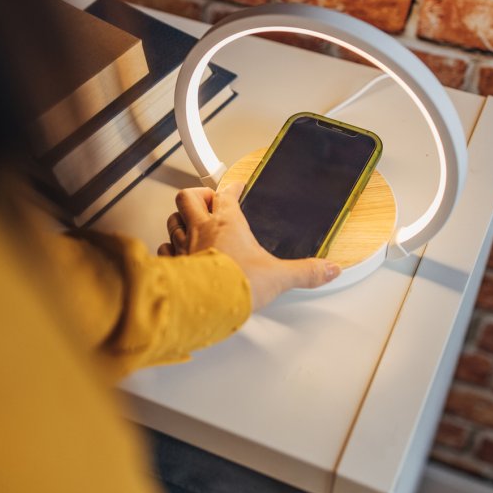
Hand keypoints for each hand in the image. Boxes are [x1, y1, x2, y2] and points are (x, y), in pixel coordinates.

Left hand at [158, 182, 340, 309]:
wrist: (207, 304)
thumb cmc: (236, 284)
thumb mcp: (279, 277)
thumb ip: (305, 272)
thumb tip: (327, 270)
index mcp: (227, 223)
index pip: (225, 194)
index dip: (230, 188)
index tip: (236, 188)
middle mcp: (201, 229)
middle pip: (188, 197)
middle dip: (197, 195)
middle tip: (207, 200)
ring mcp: (183, 246)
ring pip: (173, 220)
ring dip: (180, 218)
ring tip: (189, 221)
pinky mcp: (173, 264)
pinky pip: (165, 249)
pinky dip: (169, 247)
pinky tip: (175, 252)